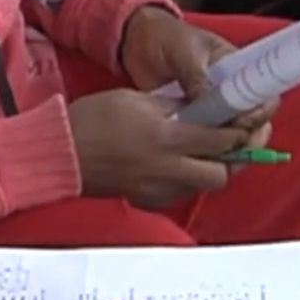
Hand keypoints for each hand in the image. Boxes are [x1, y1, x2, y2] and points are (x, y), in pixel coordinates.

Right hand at [68, 89, 245, 208]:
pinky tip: (170, 167)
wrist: (59, 152)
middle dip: (229, 161)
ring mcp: (156, 189)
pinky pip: (177, 195)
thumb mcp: (135, 99)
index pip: (221, 141)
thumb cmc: (92, 120)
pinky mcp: (144, 200)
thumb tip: (198, 110)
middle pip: (220, 175)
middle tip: (224, 144)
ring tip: (196, 153)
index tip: (240, 124)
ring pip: (200, 188)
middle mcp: (167, 169)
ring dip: (206, 171)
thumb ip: (172, 107)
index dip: (237, 132)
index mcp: (166, 138)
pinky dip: (182, 183)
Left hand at [119, 6, 279, 142]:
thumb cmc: (167, 38)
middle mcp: (232, 94)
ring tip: (210, 156)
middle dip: (248, 140)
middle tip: (229, 149)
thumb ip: (197, 76)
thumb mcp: (184, 52)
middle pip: (255, 124)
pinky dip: (205, 151)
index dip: (260, 113)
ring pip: (233, 137)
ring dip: (228, 150)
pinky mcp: (194, 122)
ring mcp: (214, 110)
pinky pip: (206, 142)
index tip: (243, 123)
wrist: (137, 42)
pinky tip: (194, 157)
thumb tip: (208, 102)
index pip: (264, 96)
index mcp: (239, 70)